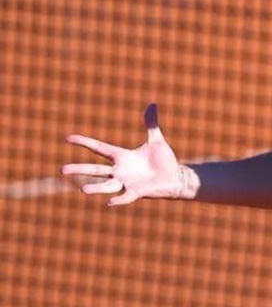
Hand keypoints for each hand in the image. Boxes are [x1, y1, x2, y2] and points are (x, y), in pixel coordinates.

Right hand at [61, 103, 182, 205]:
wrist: (175, 176)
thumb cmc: (163, 160)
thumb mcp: (156, 139)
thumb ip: (151, 123)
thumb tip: (152, 104)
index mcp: (122, 156)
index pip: (99, 148)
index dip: (84, 142)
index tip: (68, 138)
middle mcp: (120, 170)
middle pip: (95, 170)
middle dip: (79, 169)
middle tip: (61, 170)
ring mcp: (127, 182)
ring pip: (106, 186)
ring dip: (95, 188)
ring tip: (82, 189)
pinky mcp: (137, 192)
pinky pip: (126, 197)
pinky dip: (118, 200)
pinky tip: (110, 202)